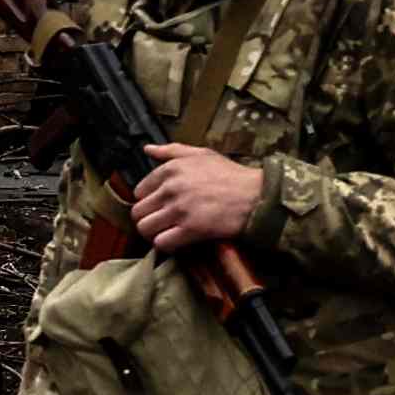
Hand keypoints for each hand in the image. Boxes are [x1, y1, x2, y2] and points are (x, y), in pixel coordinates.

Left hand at [120, 142, 264, 254]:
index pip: (139, 191)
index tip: (159, 206)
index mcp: (171, 169)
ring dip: (153, 233)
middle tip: (161, 223)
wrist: (256, 196)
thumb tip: (148, 149)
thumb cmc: (231, 175)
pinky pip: (162, 242)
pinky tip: (176, 241)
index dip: (148, 201)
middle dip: (148, 219)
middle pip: (138, 212)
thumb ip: (171, 151)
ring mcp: (180, 209)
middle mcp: (171, 188)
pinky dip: (166, 245)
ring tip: (166, 233)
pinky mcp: (191, 229)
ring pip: (145, 228)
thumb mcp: (201, 154)